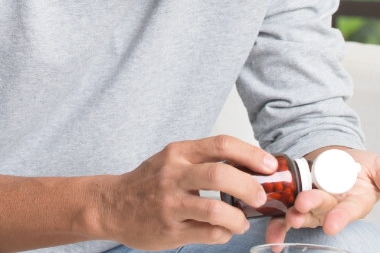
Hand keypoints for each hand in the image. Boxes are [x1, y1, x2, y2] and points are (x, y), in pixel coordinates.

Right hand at [95, 135, 277, 250]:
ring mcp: (171, 204)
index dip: (251, 155)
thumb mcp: (171, 159)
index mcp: (178, 153)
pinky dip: (223, 234)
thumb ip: (203, 160)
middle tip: (261, 197)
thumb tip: (249, 166)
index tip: (269, 166)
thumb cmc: (147, 182)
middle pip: (221, 176)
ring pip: (215, 210)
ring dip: (238, 219)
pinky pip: (208, 233)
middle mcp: (173, 175)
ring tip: (241, 222)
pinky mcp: (170, 229)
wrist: (110, 205)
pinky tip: (223, 231)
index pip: (221, 145)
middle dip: (249, 187)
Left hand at [264, 147, 379, 243]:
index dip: (340, 218)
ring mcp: (312, 207)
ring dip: (295, 216)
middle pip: (322, 211)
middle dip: (313, 208)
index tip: (332, 224)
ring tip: (290, 212)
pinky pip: (283, 218)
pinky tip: (272, 236)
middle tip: (303, 204)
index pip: (348, 211)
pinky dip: (277, 228)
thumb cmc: (358, 167)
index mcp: (354, 202)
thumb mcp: (379, 168)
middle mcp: (332, 208)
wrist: (334, 159)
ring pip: (303, 214)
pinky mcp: (294, 203)